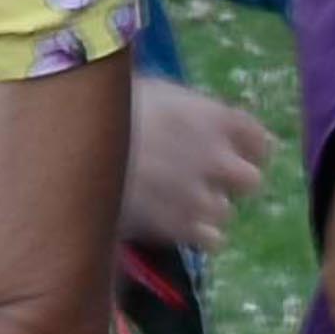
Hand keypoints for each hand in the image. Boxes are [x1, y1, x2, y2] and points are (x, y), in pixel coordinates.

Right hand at [121, 77, 272, 256]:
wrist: (75, 147)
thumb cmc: (110, 110)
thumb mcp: (156, 93)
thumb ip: (187, 110)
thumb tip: (194, 120)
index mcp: (214, 118)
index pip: (259, 140)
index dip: (248, 148)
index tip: (233, 151)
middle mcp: (217, 158)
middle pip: (251, 181)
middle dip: (230, 182)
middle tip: (203, 179)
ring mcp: (200, 196)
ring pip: (225, 212)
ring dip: (206, 208)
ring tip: (176, 202)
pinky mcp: (181, 228)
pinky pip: (211, 240)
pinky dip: (196, 234)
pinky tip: (173, 222)